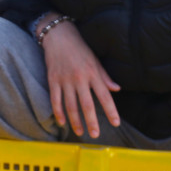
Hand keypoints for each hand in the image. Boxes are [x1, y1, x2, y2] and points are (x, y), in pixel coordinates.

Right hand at [41, 18, 119, 138]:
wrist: (59, 36)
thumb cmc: (80, 49)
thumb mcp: (96, 61)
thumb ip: (105, 77)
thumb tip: (117, 89)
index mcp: (93, 73)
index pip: (105, 96)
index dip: (111, 111)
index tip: (116, 123)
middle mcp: (80, 78)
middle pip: (87, 105)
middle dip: (92, 121)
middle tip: (95, 134)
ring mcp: (65, 80)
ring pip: (70, 106)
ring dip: (75, 121)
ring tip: (81, 132)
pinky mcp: (53, 80)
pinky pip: (55, 100)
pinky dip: (58, 113)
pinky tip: (62, 122)